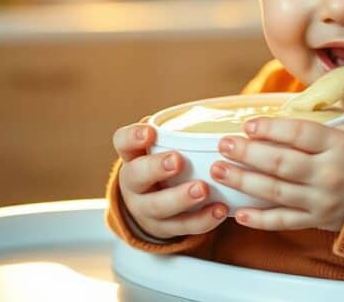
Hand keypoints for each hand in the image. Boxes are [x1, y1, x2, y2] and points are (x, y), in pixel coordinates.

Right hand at [113, 123, 227, 239]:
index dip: (132, 137)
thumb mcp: (163, 147)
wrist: (153, 208)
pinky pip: (182, 227)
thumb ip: (178, 132)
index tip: (150, 132)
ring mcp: (146, 209)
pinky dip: (202, 220)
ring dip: (181, 198)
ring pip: (158, 207)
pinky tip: (220, 209)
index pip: (122, 142)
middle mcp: (134, 184)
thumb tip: (216, 114)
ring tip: (203, 189)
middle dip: (156, 168)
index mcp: (133, 156)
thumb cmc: (165, 164)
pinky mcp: (164, 229)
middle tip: (177, 161)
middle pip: (136, 177)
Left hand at [211, 117, 343, 231]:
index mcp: (339, 145)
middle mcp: (329, 174)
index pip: (300, 133)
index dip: (271, 128)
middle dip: (247, 153)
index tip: (248, 125)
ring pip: (276, 191)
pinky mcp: (318, 221)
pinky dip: (260, 219)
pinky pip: (285, 222)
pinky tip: (239, 213)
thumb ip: (321, 125)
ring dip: (244, 181)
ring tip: (220, 170)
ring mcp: (322, 200)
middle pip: (281, 162)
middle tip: (224, 145)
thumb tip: (281, 113)